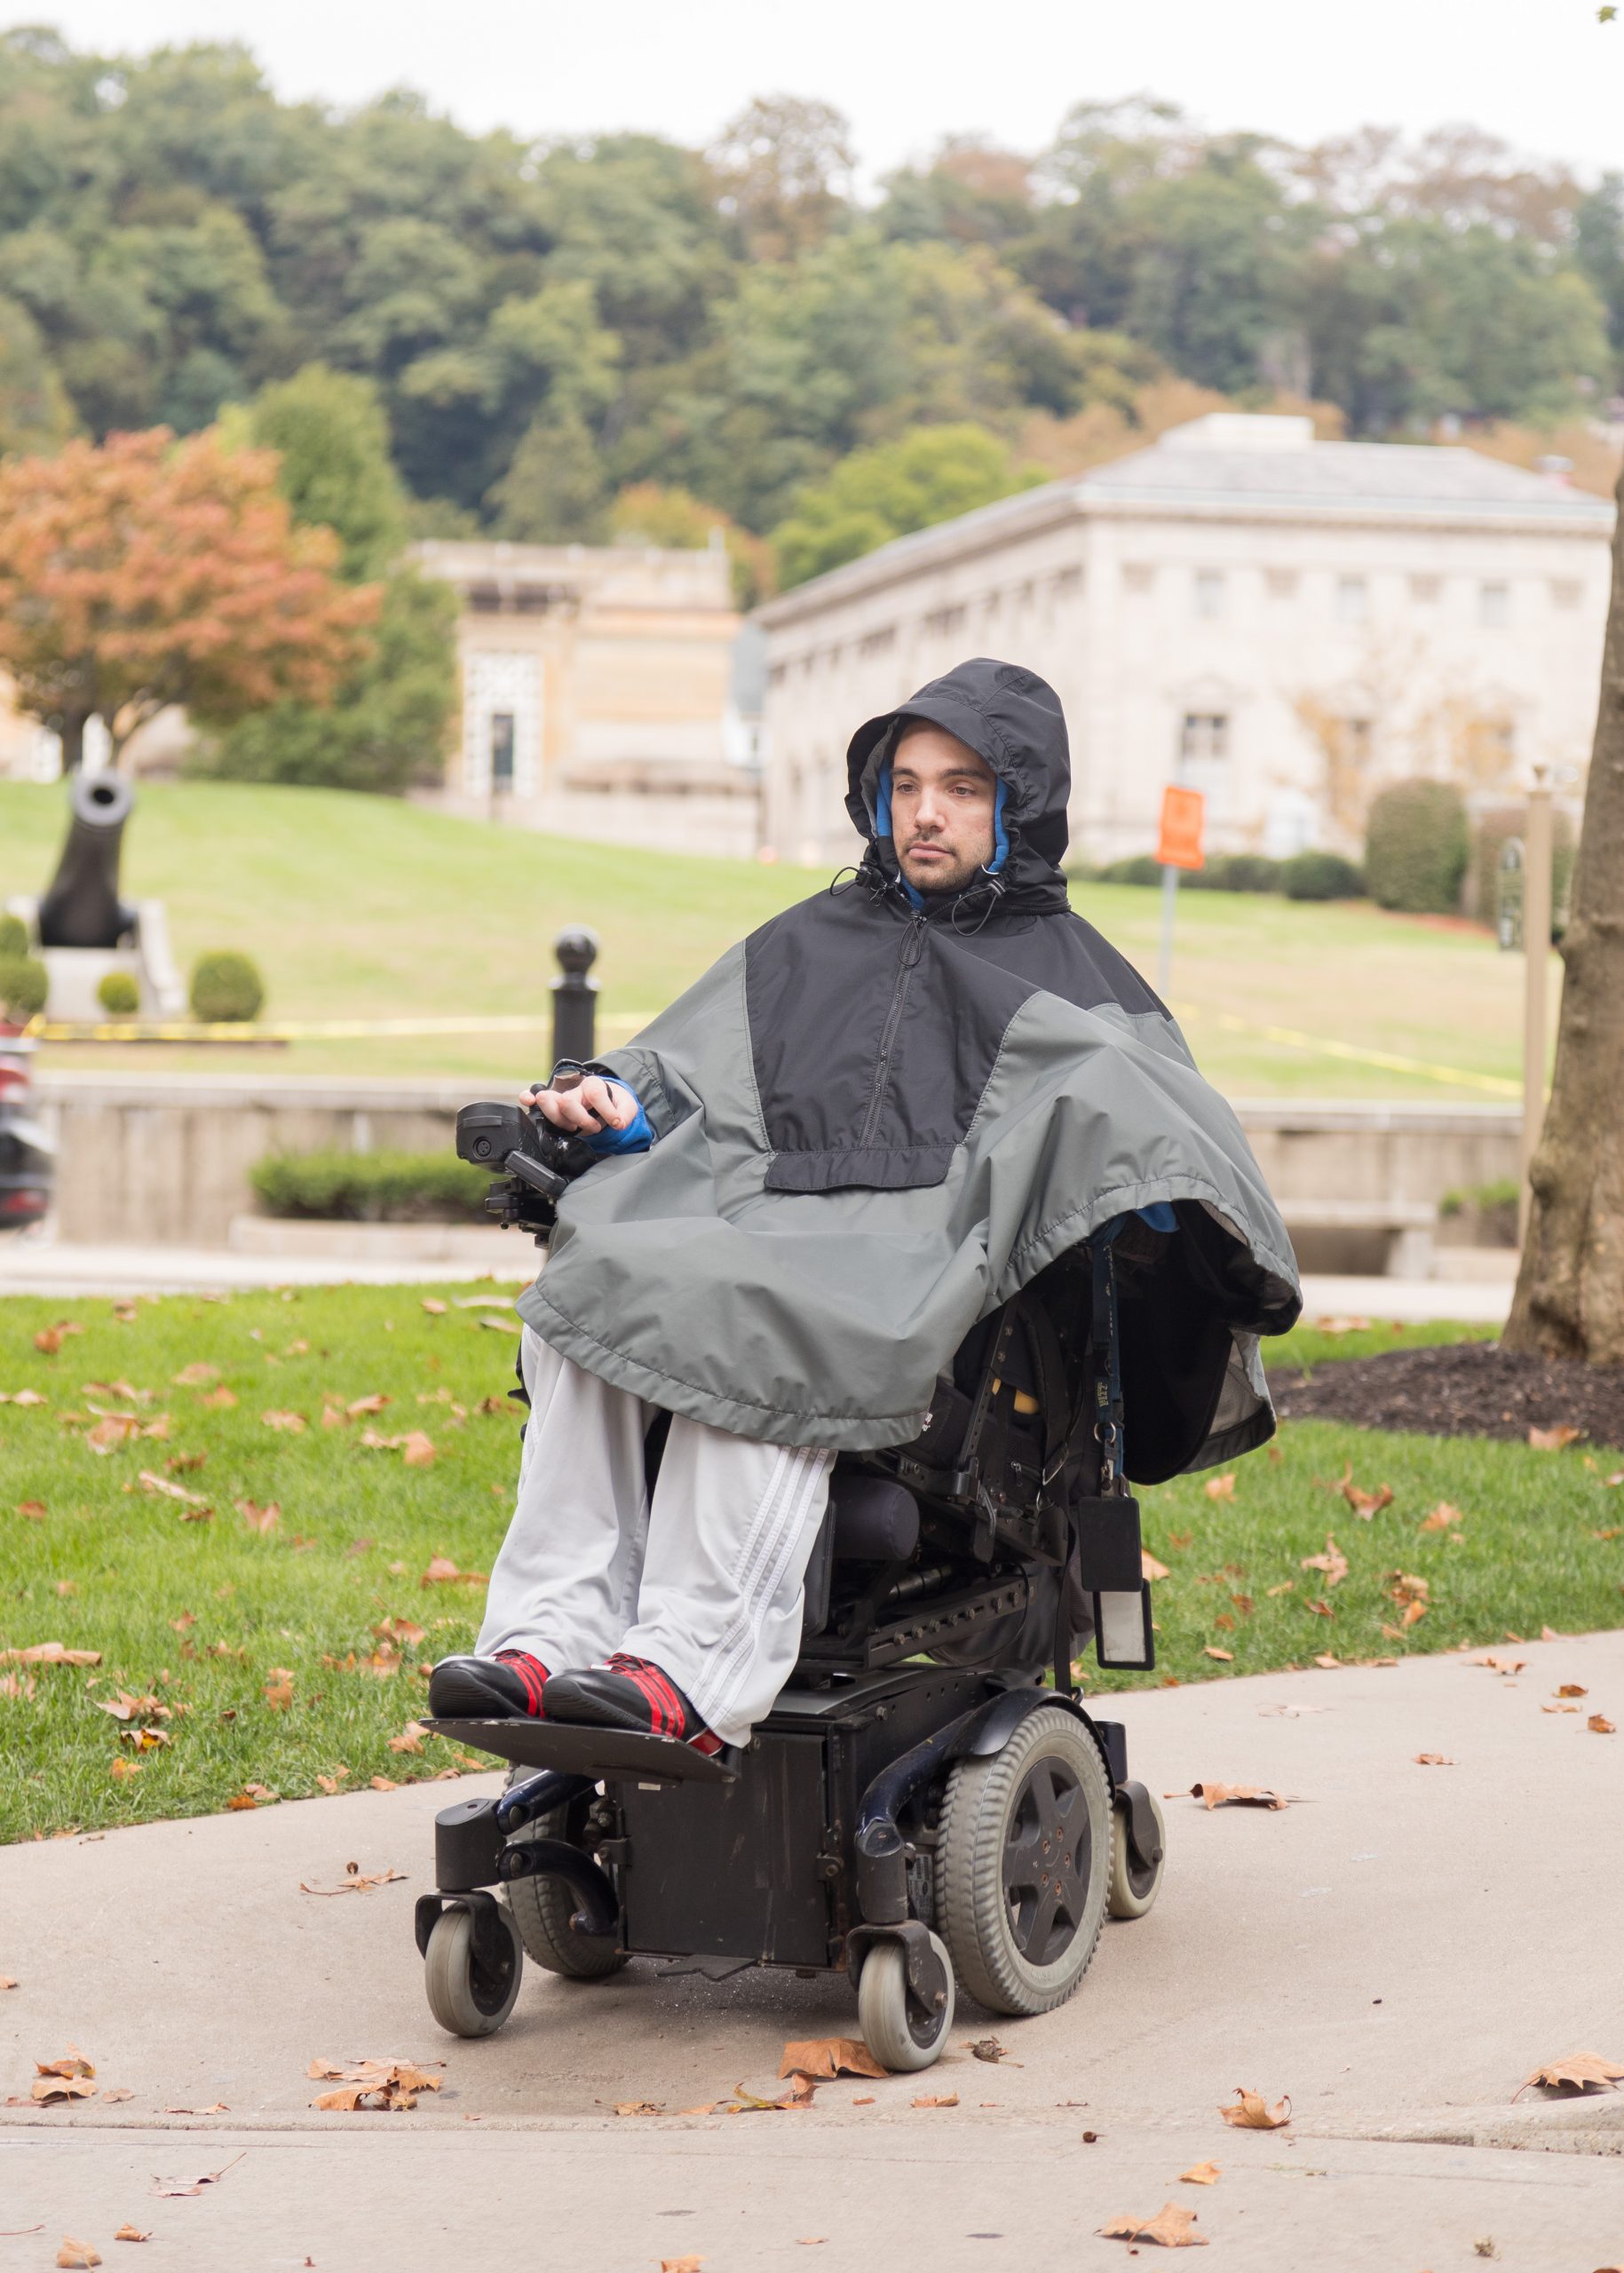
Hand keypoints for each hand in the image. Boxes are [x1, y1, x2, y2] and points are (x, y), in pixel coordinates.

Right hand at [519, 1074, 634, 1134]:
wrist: (606, 1099)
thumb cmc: (613, 1102)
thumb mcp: (627, 1106)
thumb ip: (625, 1114)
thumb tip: (618, 1124)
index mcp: (594, 1085)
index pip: (596, 1093)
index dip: (607, 1111)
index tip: (616, 1123)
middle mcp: (574, 1089)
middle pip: (568, 1101)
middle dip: (581, 1120)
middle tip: (594, 1127)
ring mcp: (561, 1097)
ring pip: (550, 1102)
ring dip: (561, 1120)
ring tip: (574, 1127)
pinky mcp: (552, 1105)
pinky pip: (534, 1097)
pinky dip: (528, 1097)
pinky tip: (528, 1100)